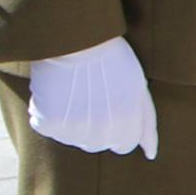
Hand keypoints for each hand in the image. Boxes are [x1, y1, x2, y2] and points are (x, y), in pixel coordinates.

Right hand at [27, 38, 156, 158]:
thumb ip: (146, 123)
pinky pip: (45, 125)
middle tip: (90, 96)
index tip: (111, 107)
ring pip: (71, 138)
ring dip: (71, 120)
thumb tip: (150, 155)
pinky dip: (46, 112)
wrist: (77, 39)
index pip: (124, 145)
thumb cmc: (112, 59)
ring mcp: (75, 129)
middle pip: (97, 144)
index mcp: (128, 124)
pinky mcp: (50, 122)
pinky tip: (54, 91)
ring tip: (73, 91)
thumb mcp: (138, 88)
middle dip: (96, 126)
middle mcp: (103, 132)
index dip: (119, 127)